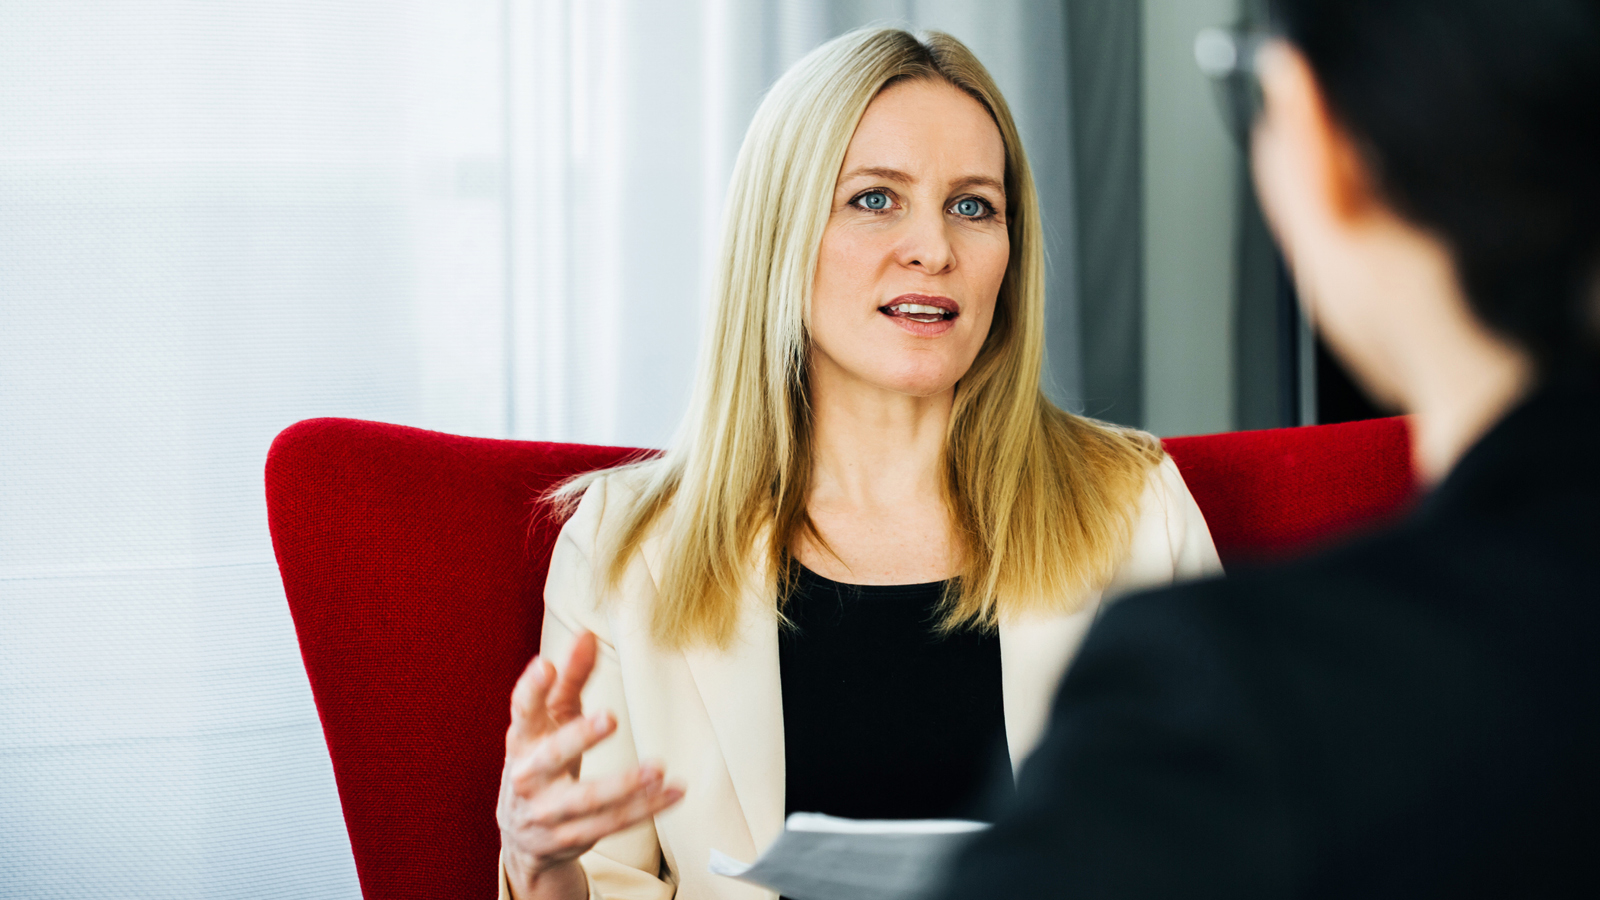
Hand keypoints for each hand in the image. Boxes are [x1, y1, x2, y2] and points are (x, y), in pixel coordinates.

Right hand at [497, 631, 684, 899]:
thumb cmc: (543, 759)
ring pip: (587, 800)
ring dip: (624, 785)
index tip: (546, 664)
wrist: (522, 834)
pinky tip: (673, 792)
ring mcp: (547, 812)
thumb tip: (586, 634)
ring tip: (657, 768)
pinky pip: (612, 824)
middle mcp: (528, 777)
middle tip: (610, 717)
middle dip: (580, 737)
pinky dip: (645, 809)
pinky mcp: (571, 837)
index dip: (531, 688)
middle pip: (552, 756)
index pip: (522, 711)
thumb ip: (570, 679)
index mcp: (522, 741)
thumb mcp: (551, 720)